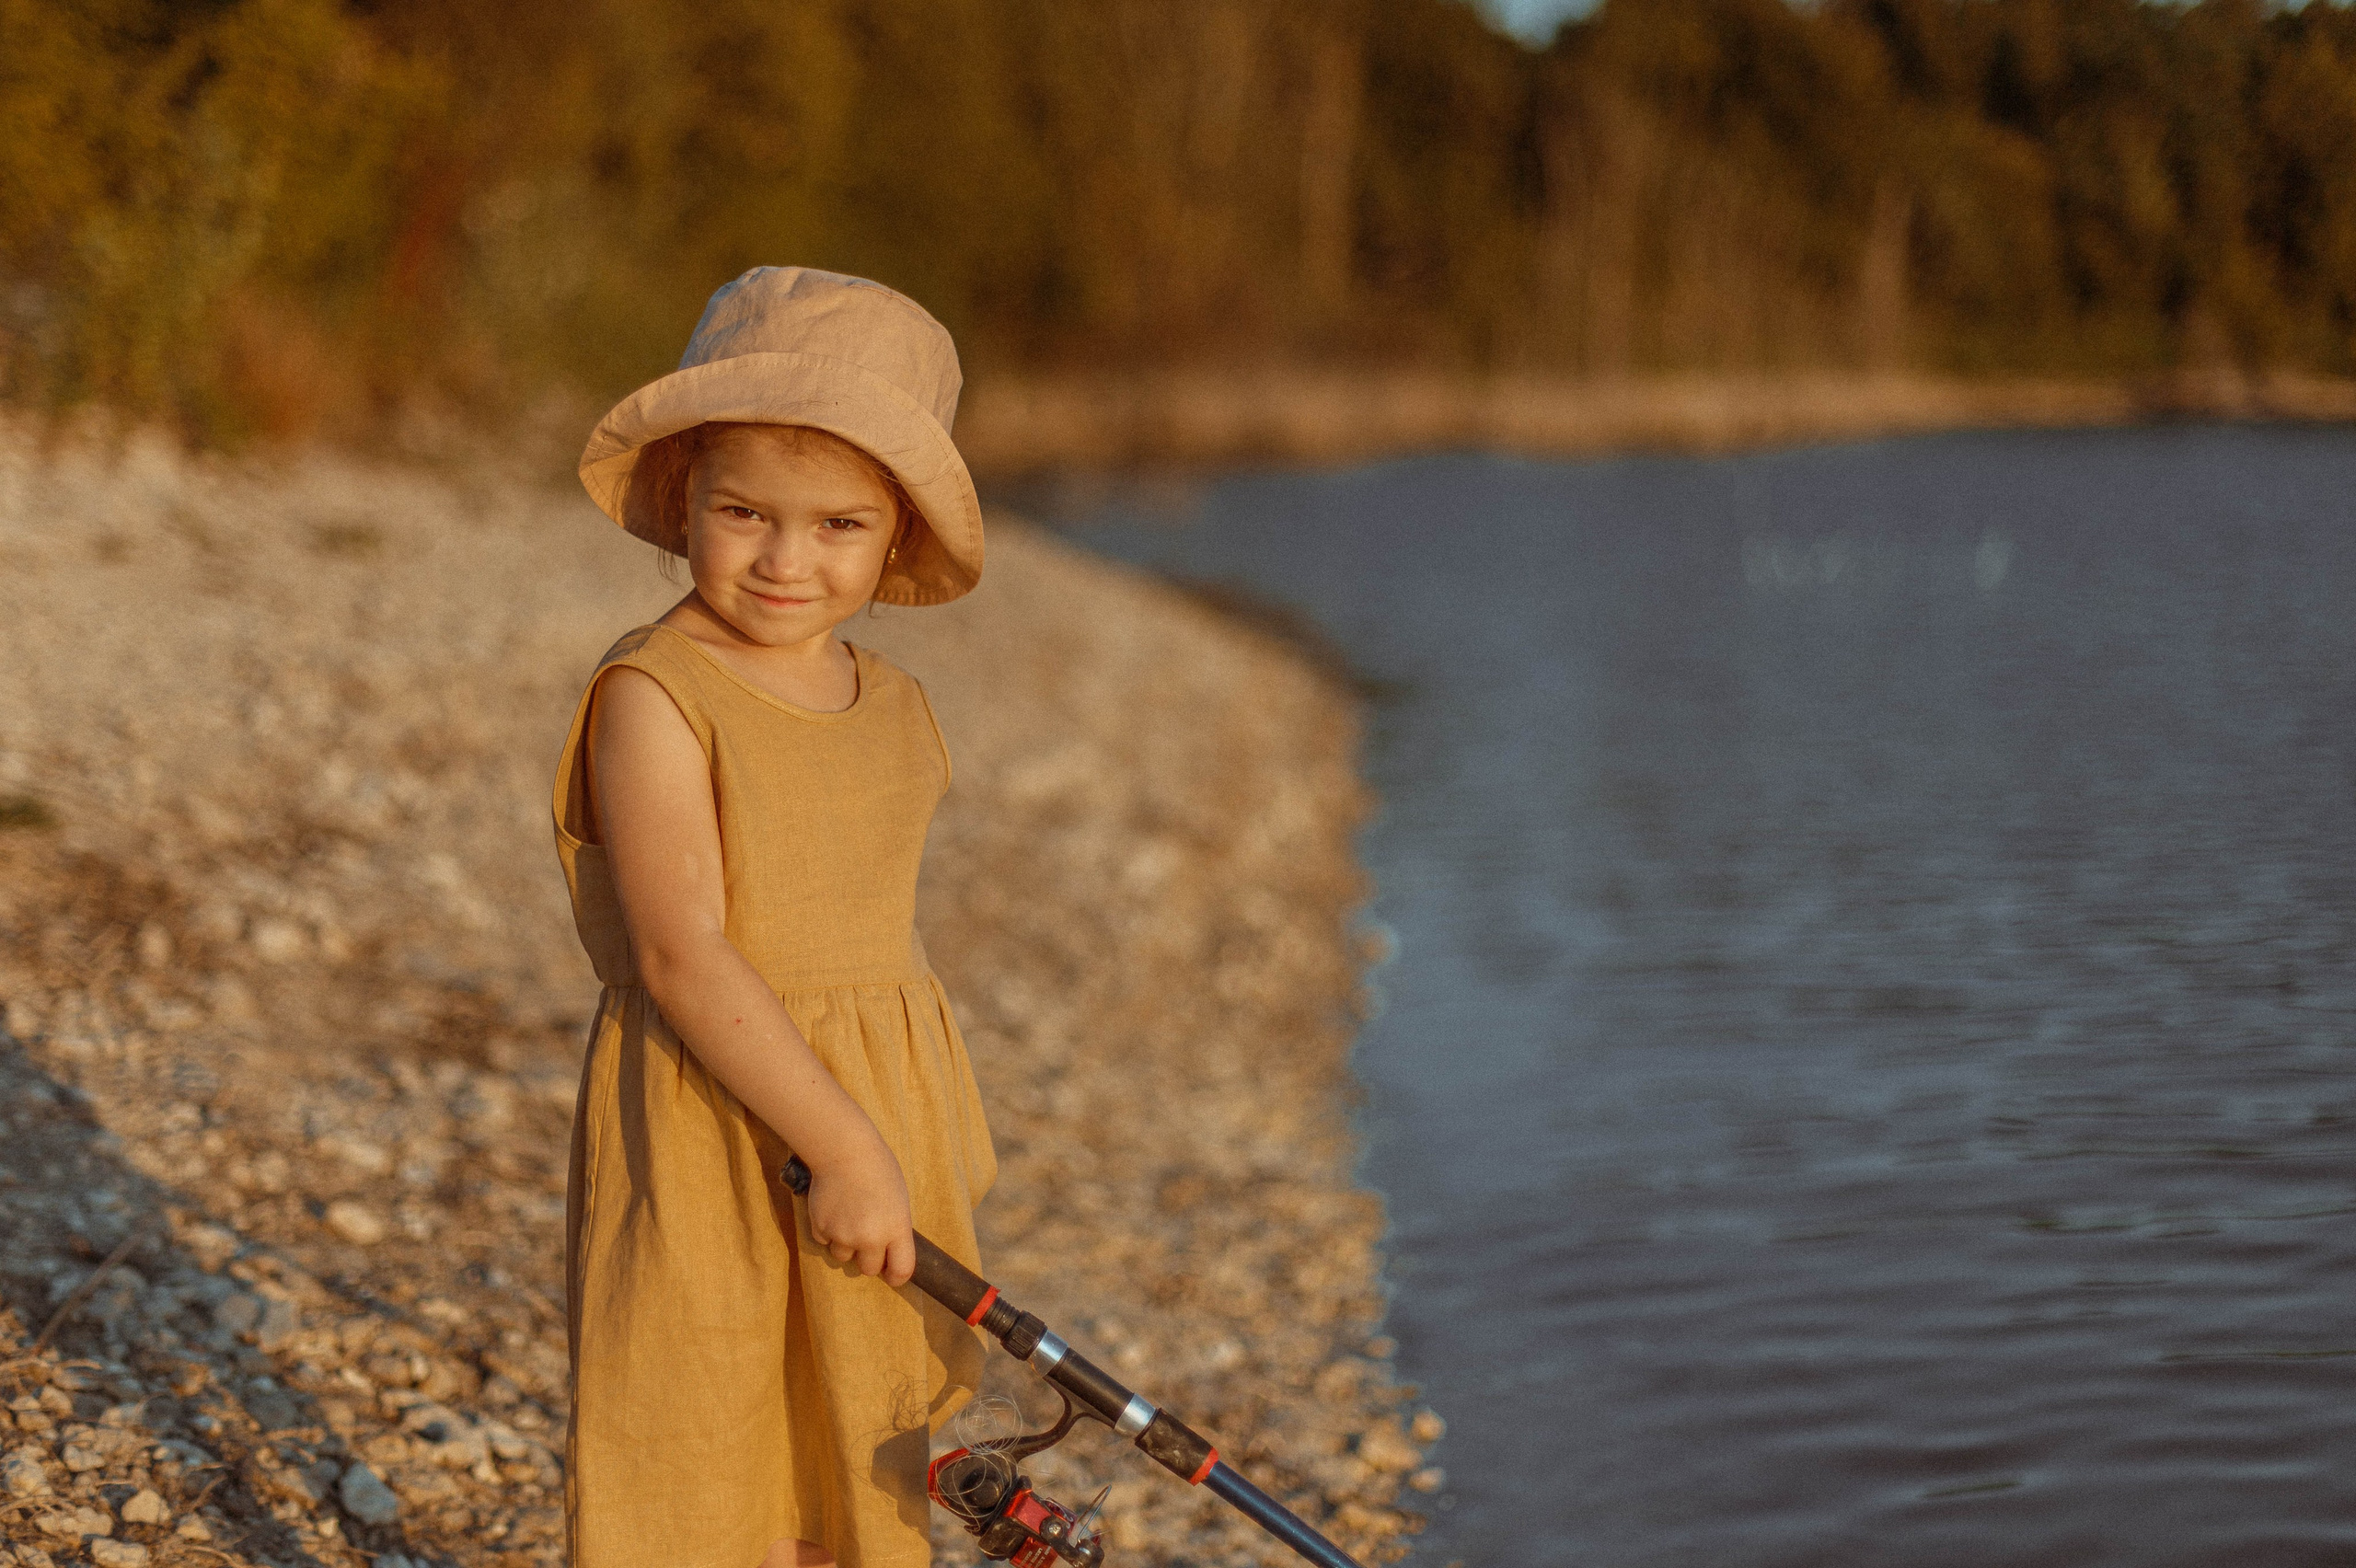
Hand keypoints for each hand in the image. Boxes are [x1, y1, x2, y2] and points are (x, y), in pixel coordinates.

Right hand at [804, 1132, 914, 1286]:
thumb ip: (894, 1227)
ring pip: (843, 1257)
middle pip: (868, 1269)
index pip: (901, 1270)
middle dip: (869, 1258)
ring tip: (848, 1218)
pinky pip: (825, 1241)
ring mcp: (843, 1235)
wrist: (843, 1150)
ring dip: (846, 1245)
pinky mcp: (821, 1228)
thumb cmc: (877, 1168)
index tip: (892, 1275)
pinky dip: (828, 1231)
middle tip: (867, 1239)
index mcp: (896, 1229)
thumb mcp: (898, 1199)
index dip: (897, 1276)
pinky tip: (834, 1209)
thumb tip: (887, 1249)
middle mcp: (869, 1238)